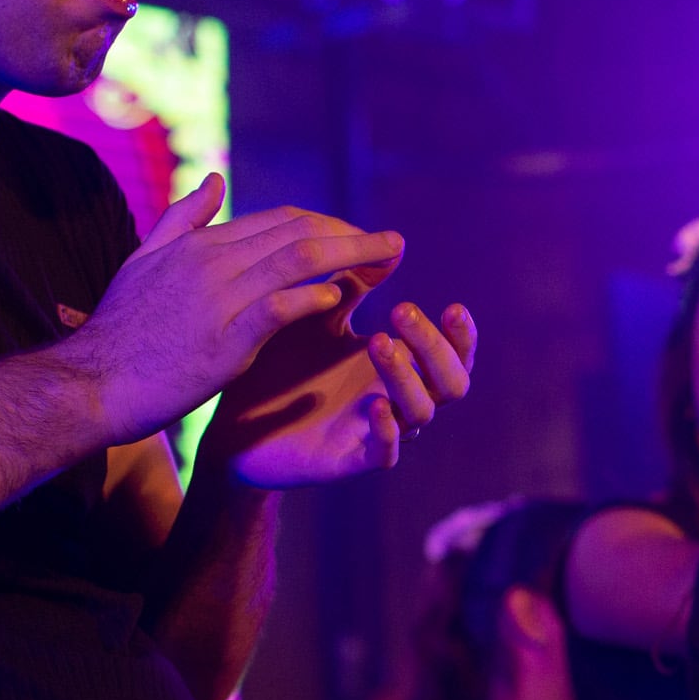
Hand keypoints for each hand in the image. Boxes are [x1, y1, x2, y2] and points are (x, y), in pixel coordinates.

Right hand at [59, 176, 409, 445]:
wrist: (89, 385)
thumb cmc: (120, 330)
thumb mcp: (144, 261)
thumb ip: (183, 219)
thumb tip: (215, 180)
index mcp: (201, 244)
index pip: (282, 219)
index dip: (330, 223)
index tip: (360, 235)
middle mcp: (212, 263)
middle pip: (299, 232)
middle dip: (353, 233)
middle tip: (393, 244)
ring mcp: (217, 301)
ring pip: (296, 260)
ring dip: (351, 254)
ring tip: (389, 259)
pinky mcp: (220, 343)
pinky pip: (274, 309)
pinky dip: (310, 297)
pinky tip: (339, 298)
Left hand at [209, 294, 479, 488]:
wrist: (236, 421)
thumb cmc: (284, 364)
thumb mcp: (320, 317)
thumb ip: (353, 285)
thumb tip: (390, 241)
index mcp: (402, 365)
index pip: (453, 354)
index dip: (462, 335)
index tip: (452, 305)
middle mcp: (399, 398)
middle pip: (453, 382)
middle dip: (435, 346)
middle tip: (400, 311)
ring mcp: (377, 429)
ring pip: (423, 412)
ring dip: (408, 376)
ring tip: (379, 342)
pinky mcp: (351, 458)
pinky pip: (386, 452)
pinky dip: (388, 430)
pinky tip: (374, 405)